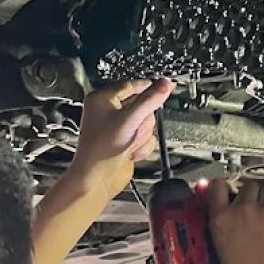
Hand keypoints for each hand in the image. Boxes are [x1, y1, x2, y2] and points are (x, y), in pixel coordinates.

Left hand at [68, 79, 173, 199]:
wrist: (98, 179)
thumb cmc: (102, 149)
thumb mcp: (130, 119)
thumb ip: (150, 100)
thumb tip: (165, 84)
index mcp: (102, 99)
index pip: (130, 85)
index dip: (147, 88)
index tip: (163, 86)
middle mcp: (109, 112)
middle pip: (143, 106)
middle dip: (142, 121)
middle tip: (133, 129)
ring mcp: (118, 128)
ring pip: (147, 123)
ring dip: (142, 136)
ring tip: (129, 143)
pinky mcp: (126, 141)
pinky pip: (146, 138)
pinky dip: (141, 146)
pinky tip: (130, 152)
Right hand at [206, 180, 263, 263]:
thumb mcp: (224, 256)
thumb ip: (223, 231)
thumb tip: (224, 219)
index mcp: (222, 221)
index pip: (217, 187)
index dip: (224, 186)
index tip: (228, 188)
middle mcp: (244, 210)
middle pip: (248, 186)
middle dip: (253, 197)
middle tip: (258, 213)